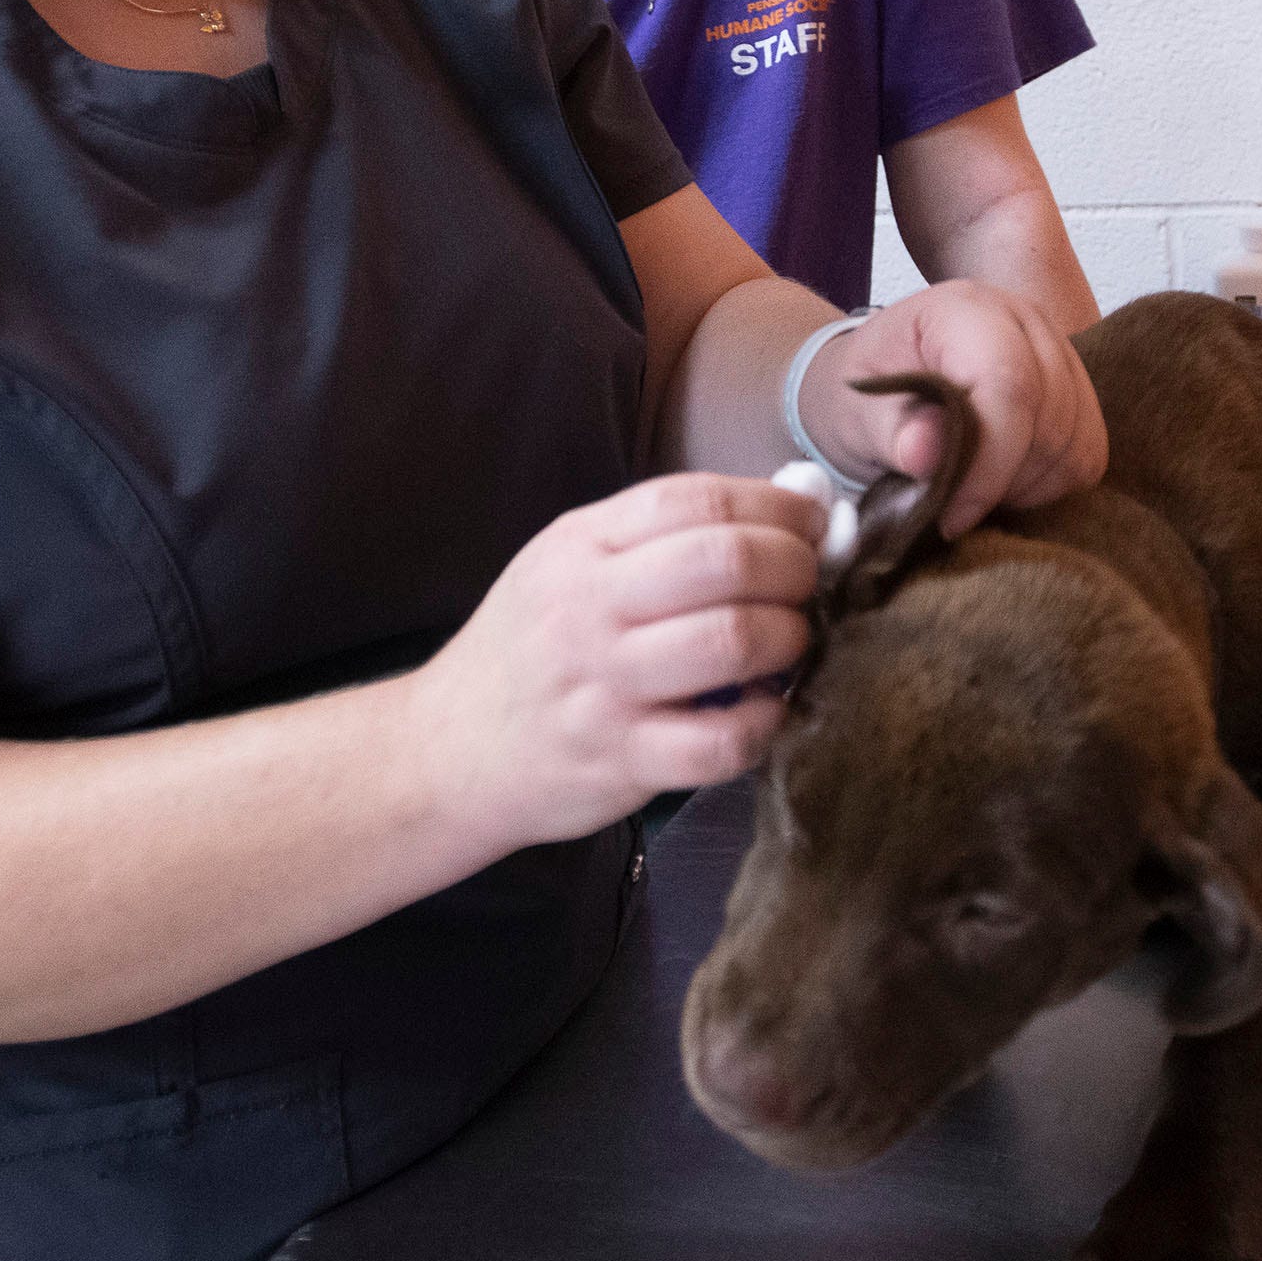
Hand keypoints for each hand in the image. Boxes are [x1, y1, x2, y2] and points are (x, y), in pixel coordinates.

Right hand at [409, 473, 830, 851]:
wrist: (450, 748)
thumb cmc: (530, 648)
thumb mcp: (568, 566)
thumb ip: (660, 538)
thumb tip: (790, 505)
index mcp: (581, 545)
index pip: (694, 500)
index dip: (775, 506)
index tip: (811, 524)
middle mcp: (589, 608)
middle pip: (724, 562)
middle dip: (794, 566)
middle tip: (809, 585)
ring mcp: (605, 687)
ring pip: (730, 643)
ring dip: (789, 638)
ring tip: (792, 643)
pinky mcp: (621, 761)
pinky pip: (720, 741)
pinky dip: (765, 723)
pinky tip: (765, 711)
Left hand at [798, 281, 1104, 535]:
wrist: (880, 382)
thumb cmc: (863, 397)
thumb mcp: (852, 414)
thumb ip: (887, 431)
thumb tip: (925, 453)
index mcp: (965, 311)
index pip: (1009, 384)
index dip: (988, 463)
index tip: (951, 516)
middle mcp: (1026, 320)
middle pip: (1051, 417)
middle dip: (1005, 482)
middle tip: (954, 507)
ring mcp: (1060, 354)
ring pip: (1077, 441)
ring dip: (1029, 487)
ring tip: (974, 493)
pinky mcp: (1077, 393)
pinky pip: (1088, 455)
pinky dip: (1050, 486)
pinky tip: (1004, 487)